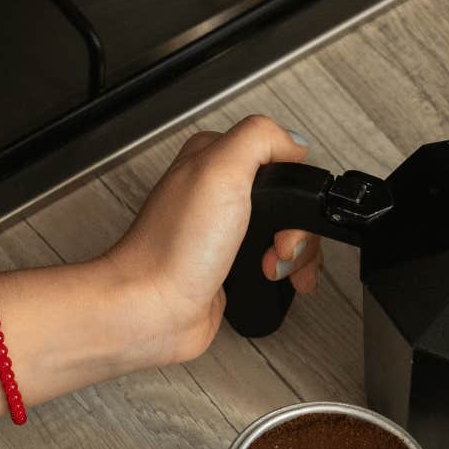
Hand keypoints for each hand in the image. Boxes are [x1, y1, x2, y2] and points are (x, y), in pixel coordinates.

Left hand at [100, 115, 325, 366]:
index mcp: (212, 159)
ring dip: (294, 254)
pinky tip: (274, 277)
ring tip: (273, 266)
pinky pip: (275, 262)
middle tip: (279, 244)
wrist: (153, 310)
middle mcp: (217, 194)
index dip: (293, 183)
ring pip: (286, 232)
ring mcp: (225, 232)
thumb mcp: (219, 170)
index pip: (278, 155)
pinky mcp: (230, 266)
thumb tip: (294, 140)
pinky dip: (286, 272)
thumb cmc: (172, 248)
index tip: (288, 206)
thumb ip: (259, 139)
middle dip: (296, 227)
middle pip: (287, 198)